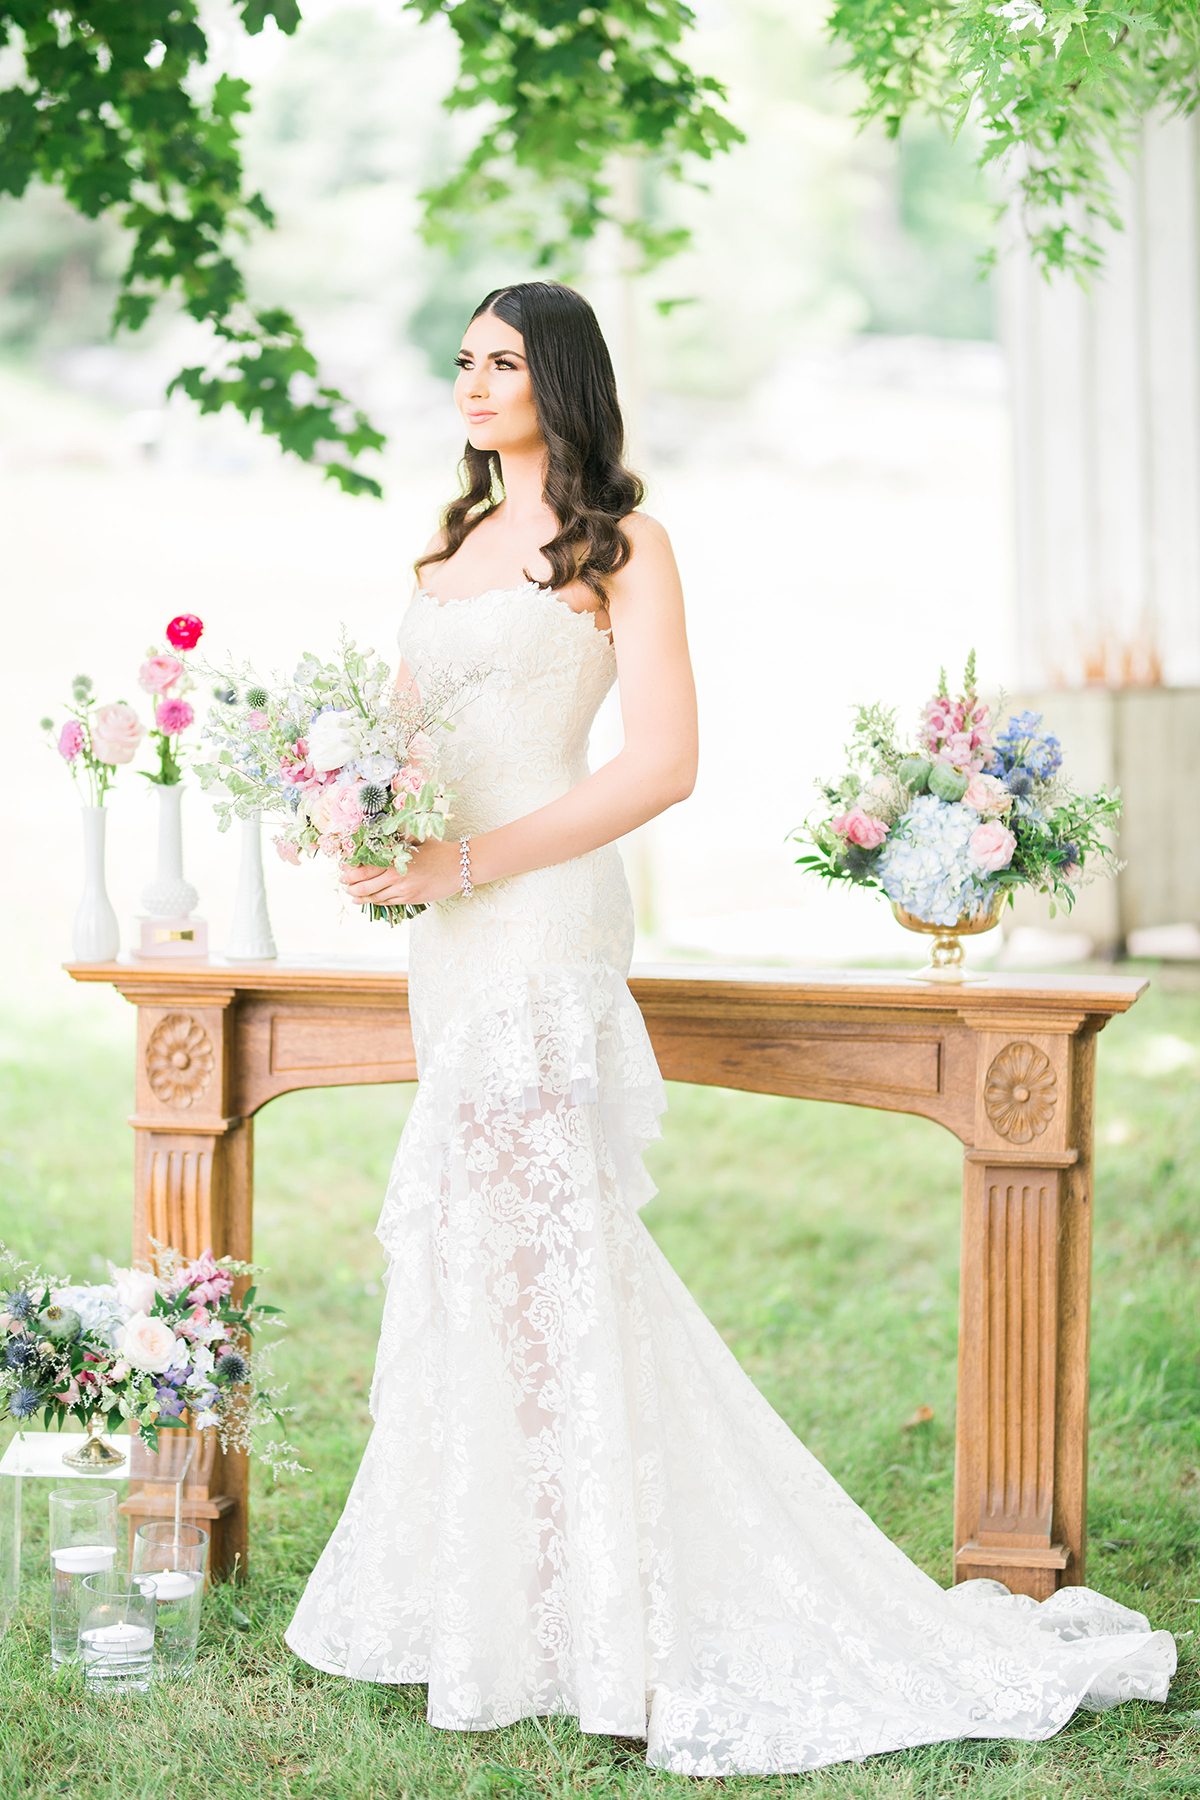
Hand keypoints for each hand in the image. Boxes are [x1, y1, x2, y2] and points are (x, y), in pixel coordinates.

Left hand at [339, 838, 464, 908]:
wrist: (460, 867)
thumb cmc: (438, 851)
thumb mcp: (414, 842)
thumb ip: (395, 844)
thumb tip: (374, 844)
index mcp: (396, 859)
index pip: (365, 868)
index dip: (350, 871)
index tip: (342, 870)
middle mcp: (397, 876)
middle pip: (365, 885)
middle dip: (350, 885)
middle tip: (343, 884)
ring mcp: (404, 890)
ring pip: (375, 897)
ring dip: (360, 896)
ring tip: (352, 894)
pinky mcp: (411, 899)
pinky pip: (387, 902)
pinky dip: (375, 901)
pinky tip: (369, 900)